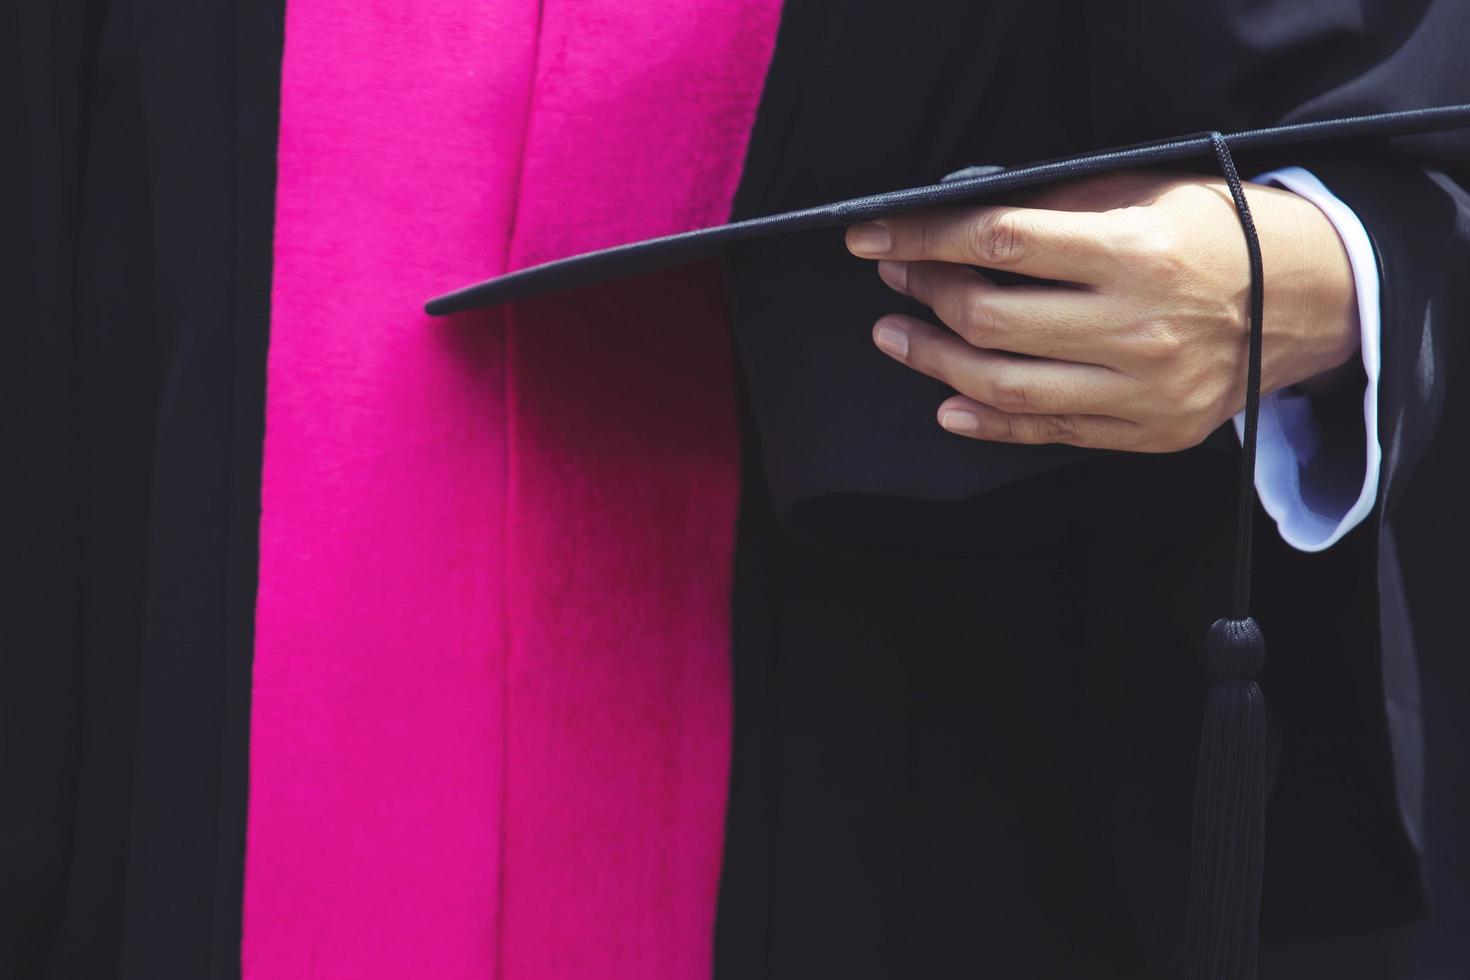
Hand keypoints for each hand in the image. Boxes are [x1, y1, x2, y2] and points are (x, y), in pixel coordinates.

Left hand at [845, 171, 1359, 450]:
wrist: (1313, 302)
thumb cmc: (1221, 236)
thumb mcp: (1148, 194)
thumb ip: (1059, 206)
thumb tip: (961, 217)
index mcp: (1136, 252)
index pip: (1000, 243)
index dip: (924, 238)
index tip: (874, 236)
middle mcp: (1138, 326)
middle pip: (992, 318)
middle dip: (926, 293)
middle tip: (896, 278)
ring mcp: (1143, 388)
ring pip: (1006, 385)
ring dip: (934, 360)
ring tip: (897, 336)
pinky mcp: (1149, 432)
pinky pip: (1049, 433)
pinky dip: (986, 423)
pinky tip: (946, 403)